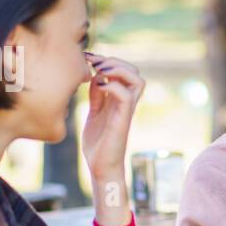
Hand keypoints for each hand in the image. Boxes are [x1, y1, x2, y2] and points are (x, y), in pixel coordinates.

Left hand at [82, 53, 145, 180]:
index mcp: (118, 100)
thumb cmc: (97, 144)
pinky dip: (112, 86)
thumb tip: (96, 78)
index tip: (88, 58)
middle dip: (115, 61)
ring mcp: (126, 111)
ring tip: (100, 71)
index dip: (108, 60)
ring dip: (118, 70)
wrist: (101, 167)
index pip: (125, 72)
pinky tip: (99, 87)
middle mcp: (125, 103)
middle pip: (135, 72)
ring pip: (137, 80)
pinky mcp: (122, 120)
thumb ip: (97, 97)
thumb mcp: (94, 113)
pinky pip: (125, 96)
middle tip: (94, 62)